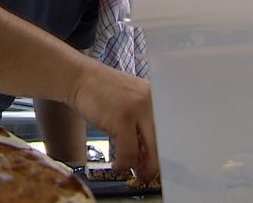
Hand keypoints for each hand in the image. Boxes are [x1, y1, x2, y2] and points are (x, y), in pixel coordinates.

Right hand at [67, 62, 158, 182]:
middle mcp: (152, 102)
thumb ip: (144, 122)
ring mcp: (138, 109)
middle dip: (156, 164)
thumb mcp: (132, 102)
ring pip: (150, 150)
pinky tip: (118, 165)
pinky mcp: (122, 119)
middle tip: (147, 173)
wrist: (80, 78)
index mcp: (157, 98)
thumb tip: (150, 154)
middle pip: (164, 142)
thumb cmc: (103, 92)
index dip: (167, 151)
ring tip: (133, 170)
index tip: (160, 163)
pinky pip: (129, 152)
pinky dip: (123, 164)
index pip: (172, 130)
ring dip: (141, 167)